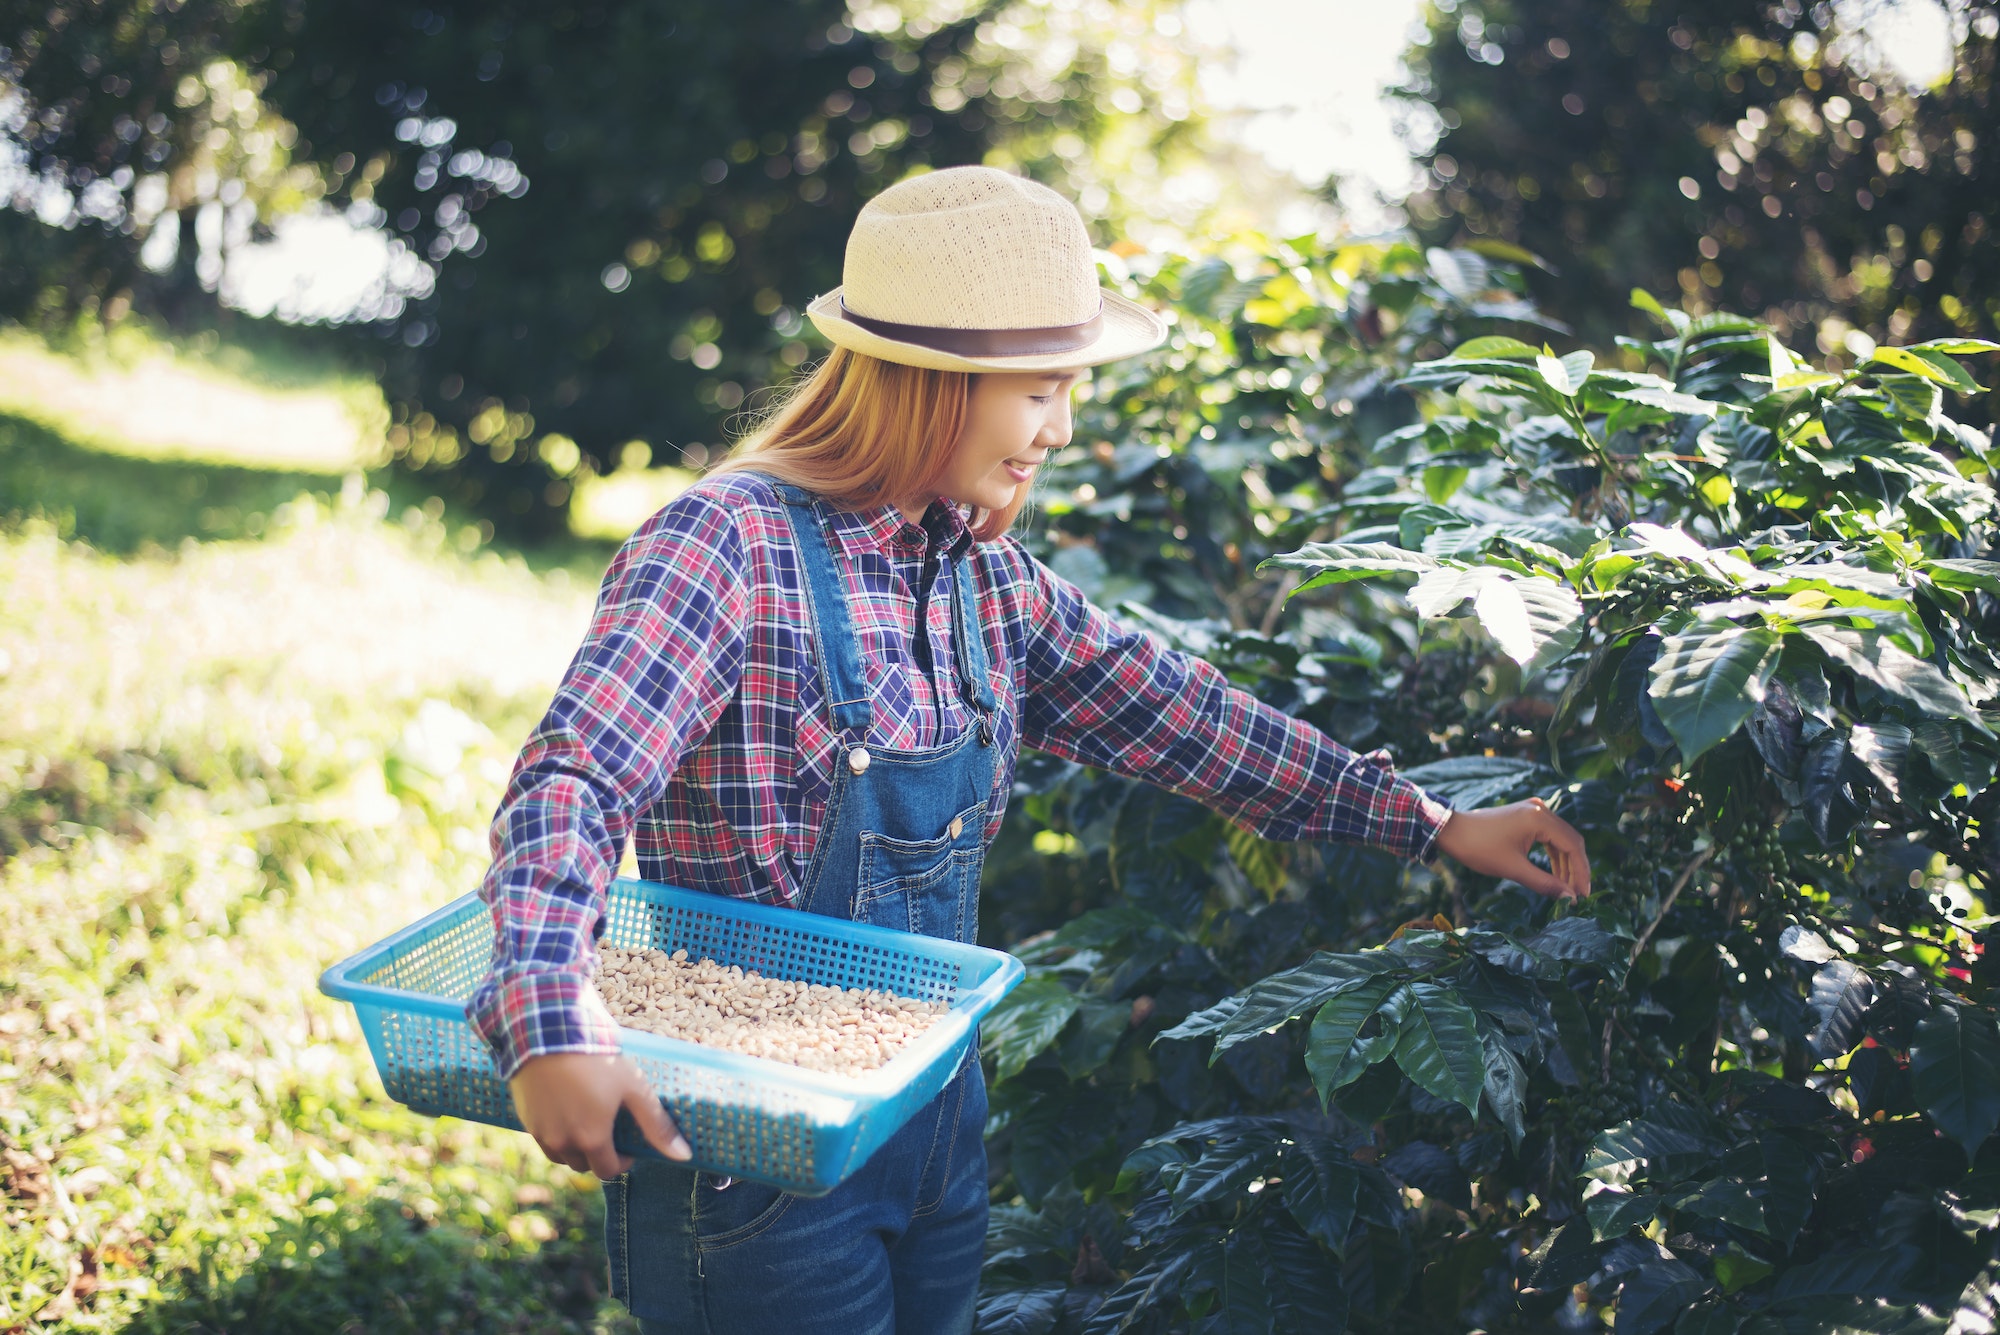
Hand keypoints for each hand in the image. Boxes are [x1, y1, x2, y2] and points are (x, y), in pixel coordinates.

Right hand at [508, 1052, 689, 1179]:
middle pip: (583, 1164)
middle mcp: (562, 1142)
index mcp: (591, 1139)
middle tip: (608, 1129)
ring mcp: (540, 1131)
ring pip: (561, 1154)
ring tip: (587, 1120)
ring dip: (575, 1146)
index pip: (608, 1171)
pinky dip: (555, 1133)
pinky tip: (565, 1109)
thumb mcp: (634, 1088)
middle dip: (598, 1154)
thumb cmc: (596, 1060)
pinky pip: (543, 1138)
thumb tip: (684, 1156)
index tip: (628, 1145)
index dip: (622, 1162)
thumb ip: (657, 1125)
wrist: (550, 1033)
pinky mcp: (525, 1118)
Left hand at [1433, 797, 1590, 899]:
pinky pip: (1548, 836)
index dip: (1581, 872)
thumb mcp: (1513, 869)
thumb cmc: (1478, 849)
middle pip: (1570, 840)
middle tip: (1578, 895)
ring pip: (1560, 839)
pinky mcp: (1526, 815)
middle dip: (1576, 869)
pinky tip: (1554, 874)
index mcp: (1539, 818)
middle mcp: (1541, 809)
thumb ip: (1544, 883)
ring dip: (1564, 864)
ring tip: (1566, 889)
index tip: (1584, 895)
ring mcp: (1533, 810)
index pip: (1573, 846)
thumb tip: (1569, 898)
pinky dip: (1552, 855)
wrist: (1451, 831)